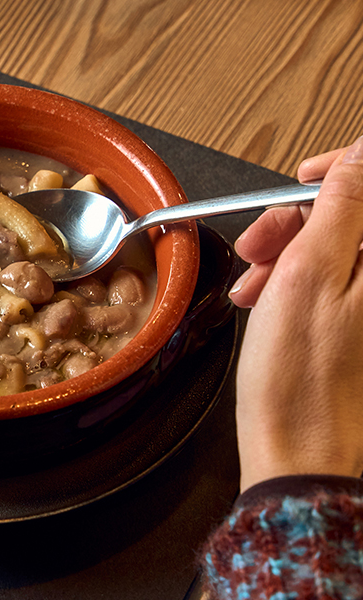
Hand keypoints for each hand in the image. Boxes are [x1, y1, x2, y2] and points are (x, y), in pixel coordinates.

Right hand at [234, 136, 362, 491]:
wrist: (299, 448)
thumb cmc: (299, 378)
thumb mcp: (309, 274)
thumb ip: (343, 205)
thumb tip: (361, 156)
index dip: (341, 169)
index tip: (304, 177)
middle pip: (355, 216)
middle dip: (301, 219)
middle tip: (260, 244)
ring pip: (338, 246)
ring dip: (289, 252)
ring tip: (254, 283)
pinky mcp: (359, 322)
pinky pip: (332, 279)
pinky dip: (294, 278)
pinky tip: (265, 297)